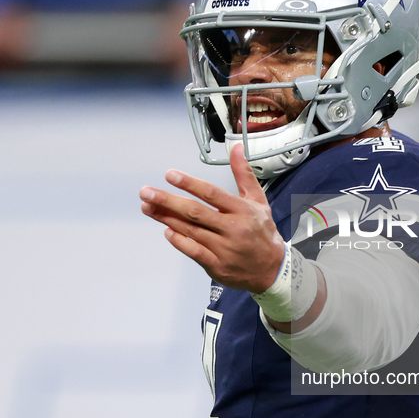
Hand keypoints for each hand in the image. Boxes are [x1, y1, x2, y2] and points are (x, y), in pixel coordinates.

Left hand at [139, 144, 284, 291]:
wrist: (272, 269)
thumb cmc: (262, 232)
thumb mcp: (258, 200)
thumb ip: (243, 174)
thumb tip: (236, 148)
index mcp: (243, 210)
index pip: (212, 194)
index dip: (189, 184)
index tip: (170, 175)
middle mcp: (233, 229)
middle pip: (196, 212)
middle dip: (168, 201)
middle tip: (147, 192)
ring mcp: (224, 249)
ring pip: (191, 231)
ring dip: (167, 218)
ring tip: (148, 207)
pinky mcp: (218, 266)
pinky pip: (194, 252)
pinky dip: (179, 241)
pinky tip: (166, 230)